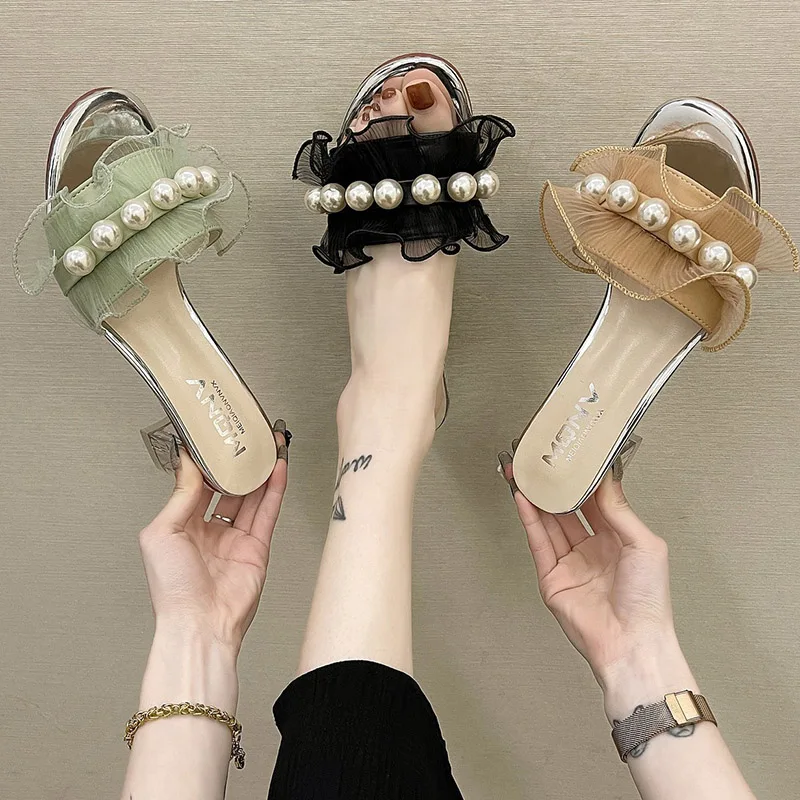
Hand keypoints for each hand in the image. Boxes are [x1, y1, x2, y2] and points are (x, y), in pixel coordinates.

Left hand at [139, 424, 288, 651]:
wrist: (200, 623)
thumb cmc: (173, 590)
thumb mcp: (161, 532)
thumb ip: (181, 495)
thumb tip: (189, 463)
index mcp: (182, 528)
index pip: (198, 486)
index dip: (207, 463)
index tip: (214, 441)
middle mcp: (209, 532)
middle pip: (228, 489)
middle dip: (238, 465)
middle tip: (245, 440)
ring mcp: (235, 540)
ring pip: (251, 497)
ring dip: (260, 472)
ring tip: (267, 447)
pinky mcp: (257, 548)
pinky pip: (267, 512)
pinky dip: (274, 489)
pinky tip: (277, 469)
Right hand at [498, 454, 674, 686]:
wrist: (632, 641)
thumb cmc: (649, 601)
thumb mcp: (645, 544)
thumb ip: (619, 509)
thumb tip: (604, 479)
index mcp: (620, 541)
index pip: (597, 502)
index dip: (585, 481)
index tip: (575, 458)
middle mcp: (594, 550)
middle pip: (568, 510)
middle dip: (555, 487)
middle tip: (544, 463)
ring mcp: (571, 563)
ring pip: (549, 522)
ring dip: (537, 498)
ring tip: (527, 474)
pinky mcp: (552, 577)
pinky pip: (538, 542)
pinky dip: (529, 519)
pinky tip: (524, 499)